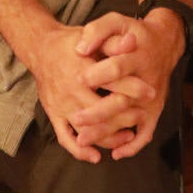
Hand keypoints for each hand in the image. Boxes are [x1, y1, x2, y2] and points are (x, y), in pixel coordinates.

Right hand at [31, 24, 133, 163]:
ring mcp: (62, 105)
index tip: (151, 92)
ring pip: (88, 129)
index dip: (135, 88)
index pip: (113, 82)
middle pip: (103, 110)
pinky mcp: (54, 114)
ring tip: (128, 136)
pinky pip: (65, 138)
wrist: (41, 49)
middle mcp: (72, 90)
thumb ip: (113, 42)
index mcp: (83, 69)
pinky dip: (79, 151)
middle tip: (141, 116)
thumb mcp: (92, 36)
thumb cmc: (71, 43)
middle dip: (125, 117)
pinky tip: (95, 156)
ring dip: (109, 137)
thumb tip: (133, 41)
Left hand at [71, 9, 183, 159]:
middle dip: (98, 113)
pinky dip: (133, 146)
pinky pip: (146, 134)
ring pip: (129, 122)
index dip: (98, 74)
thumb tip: (80, 48)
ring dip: (107, 133)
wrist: (164, 43)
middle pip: (122, 101)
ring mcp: (151, 100)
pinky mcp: (154, 111)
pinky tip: (116, 154)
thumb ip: (98, 30)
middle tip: (76, 119)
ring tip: (82, 139)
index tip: (79, 79)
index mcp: (136, 57)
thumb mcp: (117, 21)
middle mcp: (146, 81)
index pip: (117, 68)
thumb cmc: (134, 32)